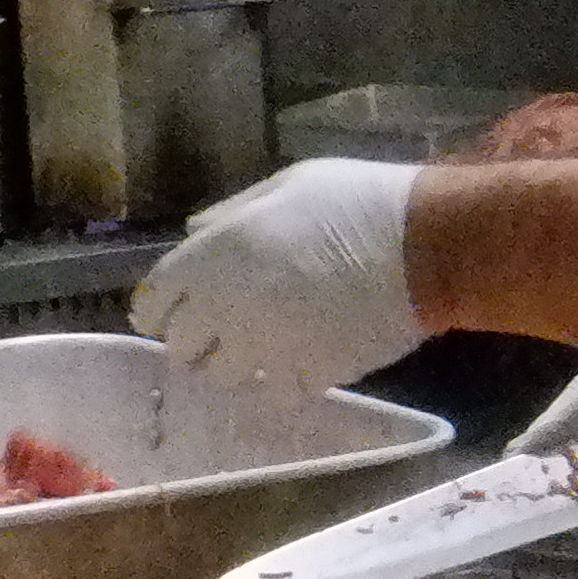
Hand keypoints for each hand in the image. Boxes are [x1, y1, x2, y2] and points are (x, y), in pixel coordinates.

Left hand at [129, 160, 426, 394]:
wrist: (423, 247)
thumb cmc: (354, 201)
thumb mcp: (287, 186)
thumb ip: (232, 214)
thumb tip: (195, 233)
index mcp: (213, 258)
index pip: (154, 303)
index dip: (159, 310)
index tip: (173, 312)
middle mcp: (227, 311)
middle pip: (183, 351)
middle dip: (197, 342)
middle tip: (224, 330)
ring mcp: (266, 351)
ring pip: (226, 379)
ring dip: (240, 365)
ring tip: (268, 347)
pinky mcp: (307, 378)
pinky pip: (280, 392)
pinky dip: (288, 379)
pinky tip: (309, 356)